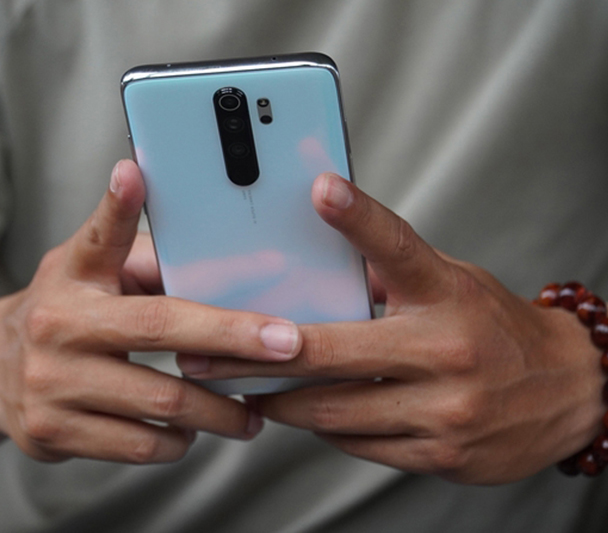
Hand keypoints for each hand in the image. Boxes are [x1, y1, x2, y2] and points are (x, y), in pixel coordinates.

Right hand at [0, 160, 302, 463]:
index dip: (128, 215)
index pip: (112, 253)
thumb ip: (140, 254)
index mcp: (72, 280)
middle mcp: (56, 331)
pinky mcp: (52, 435)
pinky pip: (138, 448)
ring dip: (218, 412)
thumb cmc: (62, 307)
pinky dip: (177, 441)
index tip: (148, 186)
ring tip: (249, 412)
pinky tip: (190, 431)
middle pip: (162, 336)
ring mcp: (50, 387)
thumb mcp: (88, 268)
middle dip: (236, 345)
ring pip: (161, 408)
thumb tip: (211, 240)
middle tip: (290, 350)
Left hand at [178, 173, 602, 483]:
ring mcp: (446, 409)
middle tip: (208, 354)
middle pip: (330, 352)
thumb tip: (318, 267)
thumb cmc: (494, 328)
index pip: (397, 247)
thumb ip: (389, 277)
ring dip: (278, 401)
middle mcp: (447, 350)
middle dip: (255, 358)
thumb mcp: (449, 284)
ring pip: (332, 411)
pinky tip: (299, 414)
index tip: (323, 188)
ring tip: (240, 388)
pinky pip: (357, 445)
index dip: (357, 216)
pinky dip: (322, 429)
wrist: (568, 392)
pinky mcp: (443, 454)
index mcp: (446, 294)